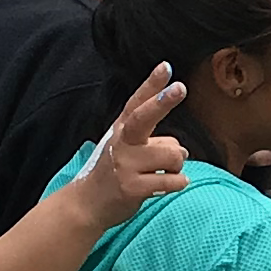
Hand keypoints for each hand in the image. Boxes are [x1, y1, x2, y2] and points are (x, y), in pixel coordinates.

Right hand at [67, 61, 191, 226]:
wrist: (88, 204)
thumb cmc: (116, 171)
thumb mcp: (126, 146)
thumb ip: (152, 139)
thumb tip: (182, 148)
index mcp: (122, 128)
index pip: (137, 102)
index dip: (152, 84)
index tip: (165, 67)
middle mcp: (122, 142)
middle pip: (145, 117)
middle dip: (163, 102)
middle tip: (181, 88)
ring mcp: (124, 164)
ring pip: (172, 155)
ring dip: (177, 165)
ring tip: (163, 172)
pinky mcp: (131, 187)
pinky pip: (171, 180)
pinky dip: (178, 183)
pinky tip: (168, 185)